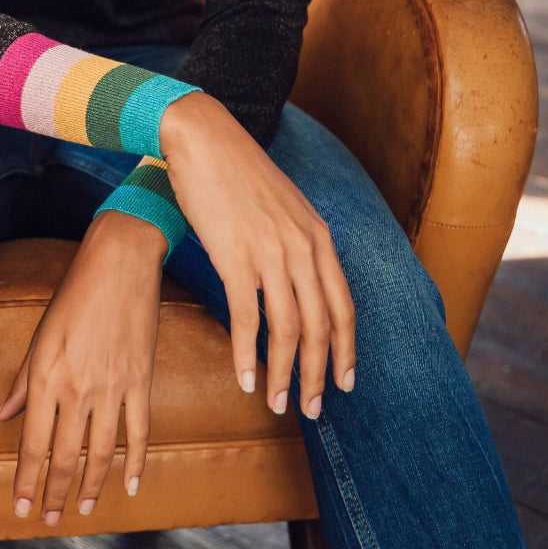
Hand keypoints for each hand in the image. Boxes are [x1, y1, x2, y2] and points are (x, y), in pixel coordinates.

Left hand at [0, 209, 165, 523]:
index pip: (32, 444)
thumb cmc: (74, 293)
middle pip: (64, 455)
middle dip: (53, 492)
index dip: (26, 480)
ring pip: (101, 453)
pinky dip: (135, 463)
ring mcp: (113, 387)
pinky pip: (139, 432)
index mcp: (47, 377)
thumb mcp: (40, 335)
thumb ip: (23, 381)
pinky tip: (129, 486)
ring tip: (81, 509)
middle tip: (49, 519)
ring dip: (89, 486)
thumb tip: (3, 415)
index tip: (21, 507)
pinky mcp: (141, 380)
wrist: (121, 262)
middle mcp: (78, 388)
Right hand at [160, 91, 355, 419]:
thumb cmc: (237, 172)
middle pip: (321, 327)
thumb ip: (297, 242)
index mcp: (318, 237)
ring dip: (284, 374)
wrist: (203, 138)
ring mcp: (270, 253)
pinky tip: (244, 379)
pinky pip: (245, 318)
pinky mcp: (234, 256)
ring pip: (287, 330)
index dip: (345, 351)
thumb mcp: (283, 206)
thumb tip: (300, 281)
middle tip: (311, 410)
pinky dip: (245, 355)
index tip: (343, 384)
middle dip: (319, 376)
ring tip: (279, 404)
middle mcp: (302, 248)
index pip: (343, 307)